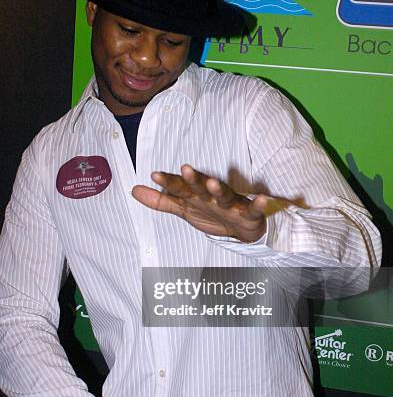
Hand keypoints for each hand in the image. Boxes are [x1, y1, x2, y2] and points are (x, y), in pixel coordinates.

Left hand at [132, 164, 270, 242]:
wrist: (241, 228)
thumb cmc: (211, 213)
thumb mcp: (183, 209)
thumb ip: (160, 200)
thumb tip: (133, 190)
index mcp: (196, 195)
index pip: (180, 187)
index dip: (168, 182)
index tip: (154, 174)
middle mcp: (212, 195)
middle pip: (201, 186)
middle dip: (194, 179)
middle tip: (185, 168)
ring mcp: (231, 203)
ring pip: (225, 194)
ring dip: (220, 189)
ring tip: (214, 182)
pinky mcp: (248, 212)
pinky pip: (253, 209)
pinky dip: (258, 204)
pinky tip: (262, 199)